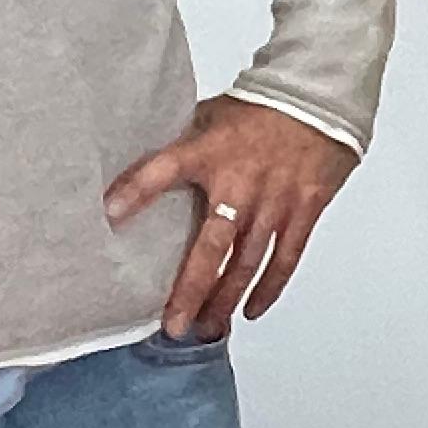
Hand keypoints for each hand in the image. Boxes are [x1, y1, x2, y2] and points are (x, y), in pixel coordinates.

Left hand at [105, 95, 359, 340]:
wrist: (317, 98)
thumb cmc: (258, 109)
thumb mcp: (210, 118)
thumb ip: (182, 147)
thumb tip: (140, 174)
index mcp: (211, 152)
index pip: (165, 169)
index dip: (137, 190)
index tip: (110, 214)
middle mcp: (241, 183)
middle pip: (212, 246)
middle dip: (192, 290)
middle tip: (174, 325)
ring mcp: (276, 201)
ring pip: (248, 263)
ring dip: (226, 299)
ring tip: (207, 329)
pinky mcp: (304, 210)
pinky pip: (286, 258)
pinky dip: (269, 287)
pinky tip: (251, 310)